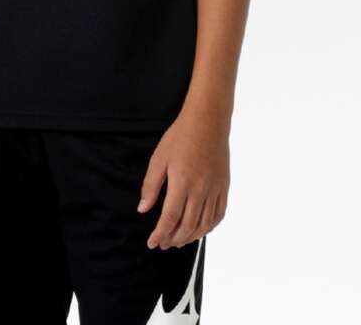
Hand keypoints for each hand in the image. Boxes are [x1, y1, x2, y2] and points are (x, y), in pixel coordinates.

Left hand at [138, 105, 230, 248]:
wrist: (207, 123)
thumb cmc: (179, 138)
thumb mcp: (158, 159)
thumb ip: (150, 186)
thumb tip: (142, 209)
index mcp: (182, 183)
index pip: (170, 218)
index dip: (160, 233)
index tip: (152, 243)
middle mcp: (201, 191)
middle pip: (188, 225)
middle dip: (174, 239)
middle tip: (163, 244)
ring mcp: (215, 190)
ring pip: (204, 224)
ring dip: (191, 237)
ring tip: (178, 241)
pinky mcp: (224, 188)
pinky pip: (218, 215)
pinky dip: (208, 227)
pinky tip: (199, 230)